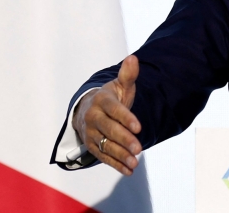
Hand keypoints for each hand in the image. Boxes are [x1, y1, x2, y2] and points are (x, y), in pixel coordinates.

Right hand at [72, 55, 142, 175]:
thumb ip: (128, 75)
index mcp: (101, 100)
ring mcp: (90, 133)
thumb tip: (133, 58)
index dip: (126, 118)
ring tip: (135, 162)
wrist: (88, 110)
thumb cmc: (111, 98)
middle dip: (124, 140)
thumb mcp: (120, 86)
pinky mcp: (91, 146)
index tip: (139, 127)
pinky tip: (129, 170)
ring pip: (105, 145)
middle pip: (109, 130)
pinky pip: (103, 157)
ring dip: (121, 155)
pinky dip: (115, 164)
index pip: (114, 110)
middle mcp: (93, 117)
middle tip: (139, 149)